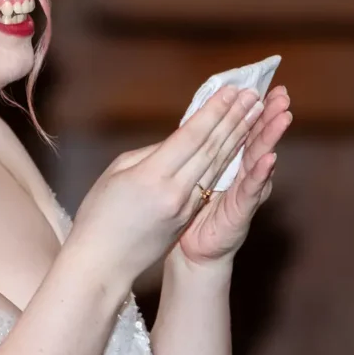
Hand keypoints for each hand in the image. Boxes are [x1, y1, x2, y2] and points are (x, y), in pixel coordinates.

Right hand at [65, 87, 262, 285]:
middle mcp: (175, 191)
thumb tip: (176, 142)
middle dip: (234, 118)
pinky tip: (238, 143)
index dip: (213, 110)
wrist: (102, 264)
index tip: (231, 90)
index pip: (192, 136)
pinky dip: (226, 159)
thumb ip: (149, 154)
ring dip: (238, 136)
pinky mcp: (188, 217)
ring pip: (216, 165)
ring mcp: (184, 207)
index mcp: (152, 176)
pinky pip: (210, 181)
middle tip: (252, 94)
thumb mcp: (116, 174)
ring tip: (254, 113)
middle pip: (211, 148)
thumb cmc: (99, 215)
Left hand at [176, 85, 291, 266]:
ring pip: (261, 159)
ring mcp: (246, 192)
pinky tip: (270, 158)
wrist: (192, 249)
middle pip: (259, 139)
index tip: (265, 86)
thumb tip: (201, 115)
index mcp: (232, 161)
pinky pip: (251, 190)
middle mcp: (245, 174)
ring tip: (283, 116)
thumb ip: (203, 148)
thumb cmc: (194, 208)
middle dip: (271, 115)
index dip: (256, 108)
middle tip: (282, 94)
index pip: (246, 129)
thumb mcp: (197, 170)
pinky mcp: (240, 211)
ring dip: (272, 137)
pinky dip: (260, 174)